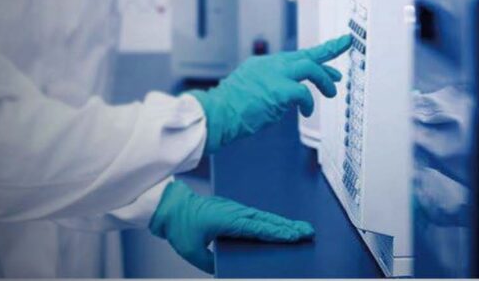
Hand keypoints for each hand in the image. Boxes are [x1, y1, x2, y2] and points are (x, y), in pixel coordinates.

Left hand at [149, 180, 313, 272]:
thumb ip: (211, 263)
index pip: (256, 228)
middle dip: (287, 227)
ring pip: (261, 216)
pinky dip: (269, 221)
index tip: (293, 236)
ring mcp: (233, 209)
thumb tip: (222, 272)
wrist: (169, 205)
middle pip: (265, 220)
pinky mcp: (231, 209)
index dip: (276, 232)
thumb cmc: (179, 225)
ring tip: (300, 230)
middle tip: (308, 232)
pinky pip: (254, 215)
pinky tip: (277, 226)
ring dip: (281, 222)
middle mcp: (233, 212)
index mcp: (226, 220)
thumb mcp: (192, 251)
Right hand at [189, 34, 351, 153]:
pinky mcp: (279, 89)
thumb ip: (272, 85)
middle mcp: (271, 64)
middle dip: (330, 50)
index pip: (297, 56)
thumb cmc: (232, 108)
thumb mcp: (253, 88)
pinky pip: (304, 92)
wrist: (217, 114)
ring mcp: (275, 74)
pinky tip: (306, 111)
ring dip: (324, 79)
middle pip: (308, 54)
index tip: (334, 47)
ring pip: (311, 67)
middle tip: (345, 45)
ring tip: (332, 92)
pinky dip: (309, 102)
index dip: (318, 53)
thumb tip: (292, 94)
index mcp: (265, 64)